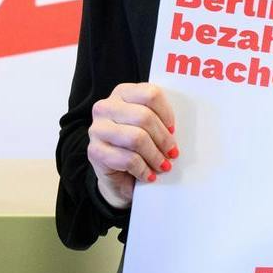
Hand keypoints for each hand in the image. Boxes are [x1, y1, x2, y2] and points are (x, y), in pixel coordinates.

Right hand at [85, 82, 176, 209]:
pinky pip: (128, 159)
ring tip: (162, 166)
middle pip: (144, 117)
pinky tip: (148, 175)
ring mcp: (97, 129)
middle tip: (172, 153)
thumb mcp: (149, 128)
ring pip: (136, 138)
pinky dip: (144, 170)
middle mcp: (105, 107)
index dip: (166, 114)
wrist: (119, 178)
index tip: (173, 129)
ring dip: (155, 156)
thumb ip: (160, 120)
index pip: (150, 94)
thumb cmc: (139, 149)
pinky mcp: (95, 151)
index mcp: (122, 94)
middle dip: (163, 139)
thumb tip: (177, 129)